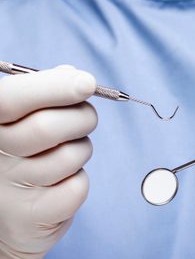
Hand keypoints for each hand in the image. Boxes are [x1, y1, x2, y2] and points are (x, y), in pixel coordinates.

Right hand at [0, 66, 97, 257]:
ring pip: (70, 157)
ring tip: (66, 154)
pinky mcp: (31, 215)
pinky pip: (76, 188)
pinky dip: (79, 180)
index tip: (88, 83)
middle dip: (82, 118)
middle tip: (86, 117)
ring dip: (81, 151)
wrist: (14, 208)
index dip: (54, 88)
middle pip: (48, 127)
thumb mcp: (29, 116)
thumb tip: (74, 75)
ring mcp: (9, 188)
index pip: (12, 99)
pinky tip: (61, 183)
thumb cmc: (28, 152)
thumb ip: (48, 91)